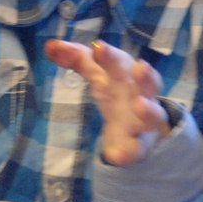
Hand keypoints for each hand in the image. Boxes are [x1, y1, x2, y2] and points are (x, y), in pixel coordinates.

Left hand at [44, 39, 169, 165]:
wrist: (140, 127)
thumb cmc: (117, 90)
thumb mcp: (97, 73)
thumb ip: (75, 58)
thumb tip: (50, 45)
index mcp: (127, 75)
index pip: (121, 61)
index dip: (111, 55)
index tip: (98, 47)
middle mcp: (140, 95)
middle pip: (146, 83)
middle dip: (144, 75)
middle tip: (140, 67)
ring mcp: (142, 121)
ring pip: (152, 115)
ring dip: (148, 110)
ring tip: (139, 105)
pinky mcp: (138, 146)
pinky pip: (136, 149)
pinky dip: (129, 152)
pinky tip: (117, 156)